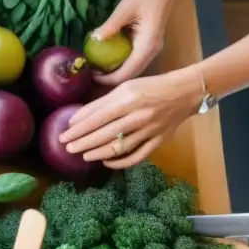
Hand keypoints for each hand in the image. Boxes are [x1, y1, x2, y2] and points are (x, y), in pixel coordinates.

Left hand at [60, 66, 203, 167]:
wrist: (185, 92)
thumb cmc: (150, 86)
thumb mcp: (124, 87)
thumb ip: (101, 103)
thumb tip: (76, 118)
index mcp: (128, 100)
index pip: (97, 118)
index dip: (79, 129)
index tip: (63, 136)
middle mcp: (138, 117)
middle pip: (105, 135)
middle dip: (84, 143)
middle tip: (68, 148)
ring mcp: (149, 131)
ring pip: (119, 147)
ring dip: (98, 153)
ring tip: (83, 155)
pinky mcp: (158, 141)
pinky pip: (137, 156)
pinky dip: (120, 161)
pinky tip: (106, 161)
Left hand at [92, 0, 175, 84]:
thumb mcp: (125, 8)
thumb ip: (111, 25)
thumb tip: (94, 39)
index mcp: (147, 46)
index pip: (127, 72)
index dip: (108, 78)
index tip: (91, 75)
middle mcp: (152, 52)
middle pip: (131, 75)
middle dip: (110, 78)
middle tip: (90, 73)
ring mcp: (152, 49)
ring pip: (133, 69)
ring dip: (115, 71)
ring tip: (96, 68)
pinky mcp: (149, 45)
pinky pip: (134, 60)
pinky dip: (121, 63)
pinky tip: (107, 59)